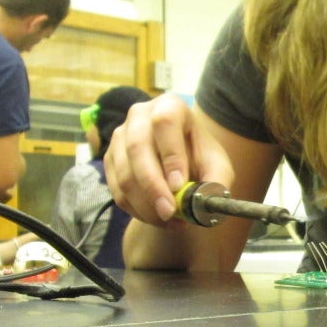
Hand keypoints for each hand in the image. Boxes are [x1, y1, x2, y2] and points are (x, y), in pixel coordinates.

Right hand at [103, 94, 233, 226]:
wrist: (179, 161)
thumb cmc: (199, 158)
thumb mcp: (217, 166)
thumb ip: (217, 181)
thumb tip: (203, 201)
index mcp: (170, 106)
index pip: (165, 122)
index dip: (170, 155)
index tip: (179, 185)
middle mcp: (139, 115)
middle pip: (137, 147)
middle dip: (153, 186)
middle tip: (170, 213)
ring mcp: (120, 135)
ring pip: (124, 174)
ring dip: (146, 205)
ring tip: (171, 220)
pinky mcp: (109, 158)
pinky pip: (117, 190)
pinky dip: (136, 210)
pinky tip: (157, 218)